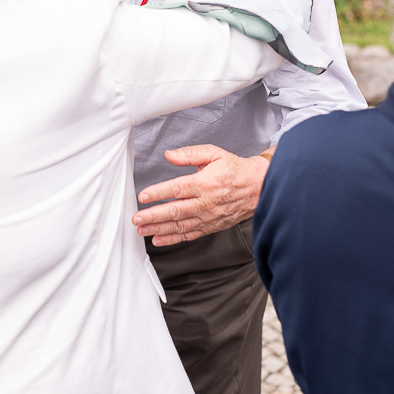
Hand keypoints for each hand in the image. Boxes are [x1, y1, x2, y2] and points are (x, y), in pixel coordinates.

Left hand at [132, 145, 269, 245]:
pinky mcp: (210, 226)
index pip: (177, 189)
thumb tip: (169, 154)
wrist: (258, 188)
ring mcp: (208, 217)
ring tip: (141, 230)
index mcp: (205, 183)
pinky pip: (189, 235)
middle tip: (136, 219)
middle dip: (153, 216)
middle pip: (175, 211)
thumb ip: (190, 153)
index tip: (143, 196)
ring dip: (158, 229)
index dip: (158, 193)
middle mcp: (205, 203)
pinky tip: (158, 239)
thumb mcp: (214, 153)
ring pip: (180, 226)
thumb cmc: (234, 169)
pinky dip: (173, 239)